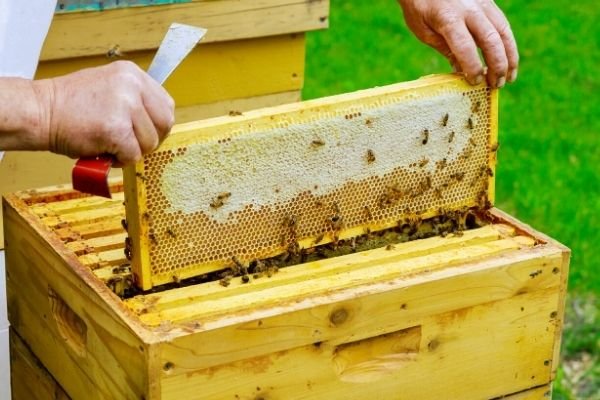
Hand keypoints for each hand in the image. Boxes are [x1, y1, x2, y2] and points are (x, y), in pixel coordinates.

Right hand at [35, 60, 174, 164]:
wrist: (40, 111)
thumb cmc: (71, 106)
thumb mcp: (110, 88)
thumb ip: (134, 100)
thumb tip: (155, 124)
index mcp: (132, 74)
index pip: (166, 105)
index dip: (158, 125)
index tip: (144, 133)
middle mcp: (132, 85)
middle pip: (165, 124)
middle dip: (150, 140)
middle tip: (130, 144)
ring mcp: (125, 106)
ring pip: (150, 142)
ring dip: (133, 151)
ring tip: (110, 145)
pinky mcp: (116, 129)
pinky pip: (133, 155)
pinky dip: (120, 161)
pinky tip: (104, 152)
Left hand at [398, 0, 518, 87]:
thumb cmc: (419, 6)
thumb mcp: (423, 30)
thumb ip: (444, 48)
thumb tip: (461, 71)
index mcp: (448, 18)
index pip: (465, 47)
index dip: (473, 67)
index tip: (475, 82)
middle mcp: (469, 9)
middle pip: (491, 40)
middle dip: (497, 66)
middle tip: (497, 85)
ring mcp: (482, 3)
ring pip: (503, 32)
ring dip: (510, 57)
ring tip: (509, 77)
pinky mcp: (488, 1)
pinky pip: (502, 24)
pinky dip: (507, 44)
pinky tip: (508, 60)